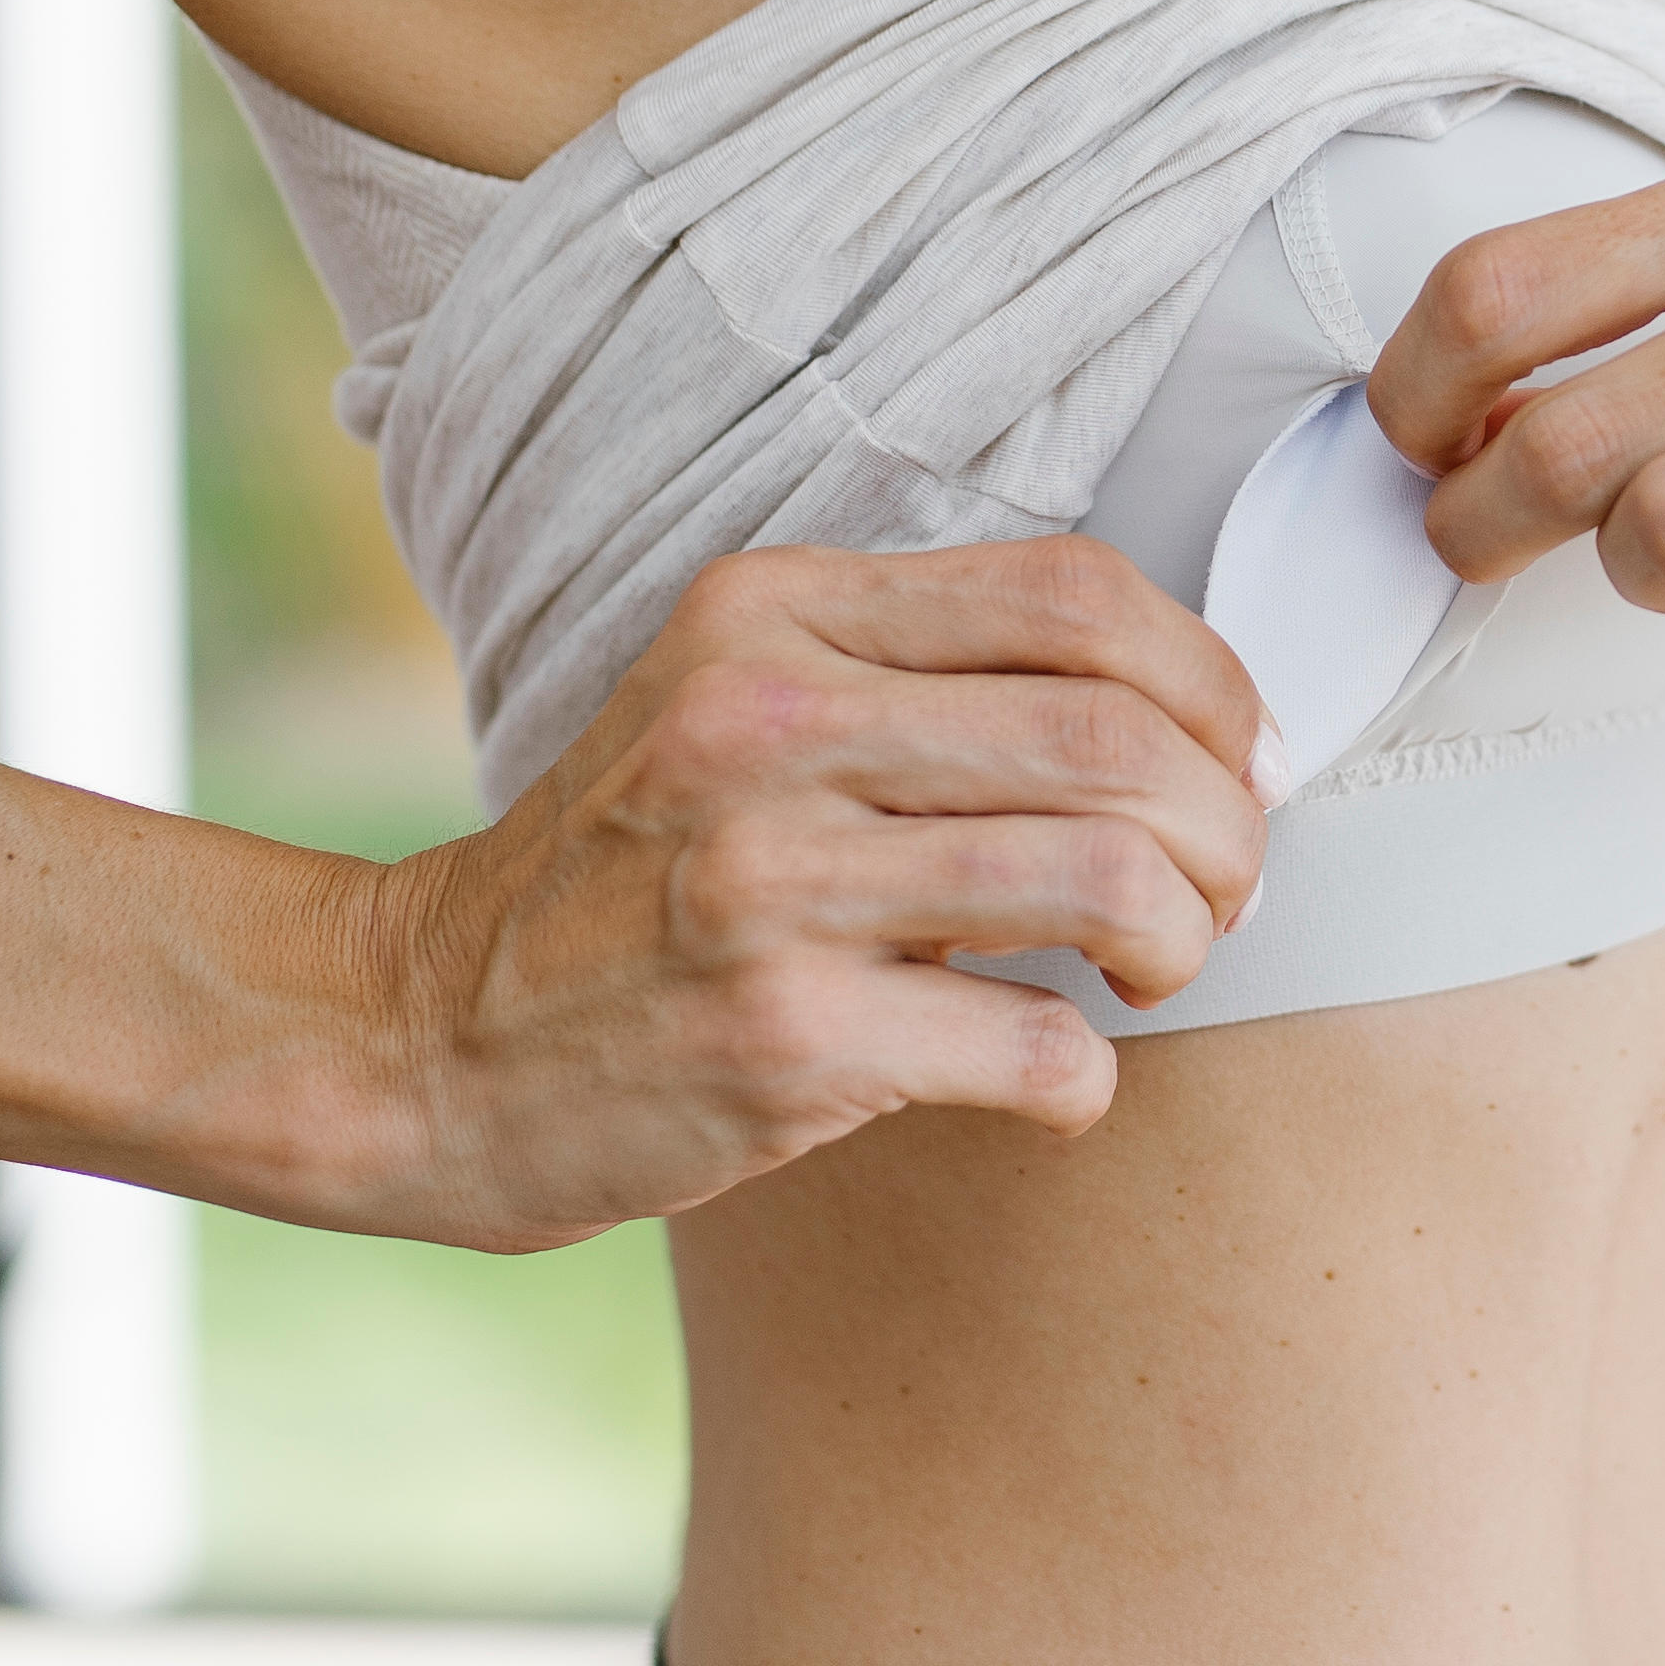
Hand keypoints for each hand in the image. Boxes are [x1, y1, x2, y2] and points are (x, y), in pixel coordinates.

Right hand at [329, 541, 1271, 1247]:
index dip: (1211, 679)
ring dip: (1187, 940)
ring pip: (1109, 879)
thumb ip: (926, 670)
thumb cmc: (634, 868)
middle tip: (1224, 890)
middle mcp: (769, 725)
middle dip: (1226, 826)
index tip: (1243, 761)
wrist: (421, 1037)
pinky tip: (1051, 1073)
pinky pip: (1040, 1046)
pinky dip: (1087, 1074)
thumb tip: (1190, 714)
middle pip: (1119, 734)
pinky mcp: (781, 1038)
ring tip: (1159, 971)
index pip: (1081, 591)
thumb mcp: (741, 700)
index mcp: (777, 612)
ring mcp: (769, 882)